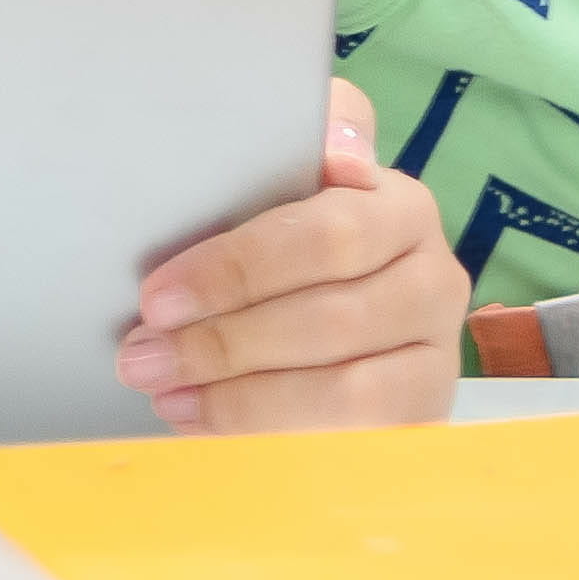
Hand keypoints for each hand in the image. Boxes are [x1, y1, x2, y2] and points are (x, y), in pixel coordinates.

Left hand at [121, 81, 467, 433]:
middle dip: (223, 341)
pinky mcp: (426, 409)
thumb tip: (339, 153)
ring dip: (240, 395)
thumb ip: (294, 144)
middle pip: (329, 317)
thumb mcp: (279, 179)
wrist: (327, 301)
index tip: (157, 296)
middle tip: (142, 354)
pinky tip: (203, 421)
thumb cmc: (286, 236)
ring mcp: (436, 347)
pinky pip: (352, 434)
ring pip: (344, 386)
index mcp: (398, 204)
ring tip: (164, 390)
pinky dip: (270, 432)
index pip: (325, 234)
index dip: (237, 269)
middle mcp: (434, 273)